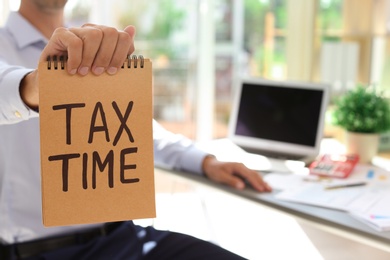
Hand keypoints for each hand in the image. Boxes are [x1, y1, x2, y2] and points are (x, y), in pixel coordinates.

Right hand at [20, 24, 135, 108]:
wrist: (57, 82)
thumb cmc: (86, 76)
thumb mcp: (105, 68)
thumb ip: (120, 52)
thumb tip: (132, 29)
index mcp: (107, 37)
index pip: (122, 37)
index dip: (120, 54)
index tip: (112, 71)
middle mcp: (93, 30)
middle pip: (110, 33)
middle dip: (106, 56)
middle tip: (98, 73)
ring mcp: (77, 30)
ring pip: (93, 35)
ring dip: (90, 57)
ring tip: (84, 73)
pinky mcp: (61, 33)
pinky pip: (74, 42)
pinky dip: (76, 59)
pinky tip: (73, 70)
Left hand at [202, 155, 271, 191]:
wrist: (210, 165)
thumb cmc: (215, 171)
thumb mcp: (220, 177)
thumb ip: (231, 181)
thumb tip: (241, 187)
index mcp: (237, 166)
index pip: (249, 175)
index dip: (255, 182)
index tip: (261, 189)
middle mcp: (242, 166)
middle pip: (254, 174)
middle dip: (262, 182)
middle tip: (269, 191)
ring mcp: (243, 168)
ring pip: (255, 175)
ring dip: (262, 181)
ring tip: (269, 189)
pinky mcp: (242, 172)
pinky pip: (252, 176)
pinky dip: (258, 180)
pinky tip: (262, 186)